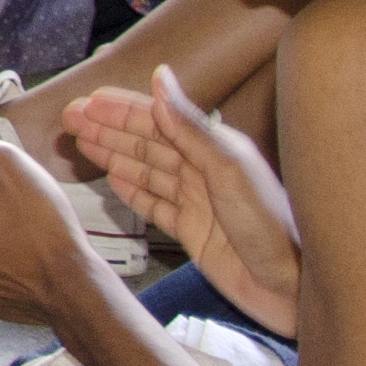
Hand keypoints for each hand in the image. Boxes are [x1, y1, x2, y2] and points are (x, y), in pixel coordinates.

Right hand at [64, 72, 301, 332]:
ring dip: (113, 154)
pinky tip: (114, 180)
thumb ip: (190, 125)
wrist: (293, 288)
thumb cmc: (273, 228)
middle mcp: (203, 170)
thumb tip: (160, 77)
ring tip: (82, 142)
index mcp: (214, 148)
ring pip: (145, 170)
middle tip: (71, 118)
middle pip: (145, 142)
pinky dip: (132, 191)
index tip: (88, 102)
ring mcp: (197, 202)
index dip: (121, 110)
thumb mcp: (228, 169)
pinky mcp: (193, 232)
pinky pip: (154, 205)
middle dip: (107, 128)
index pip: (157, 120)